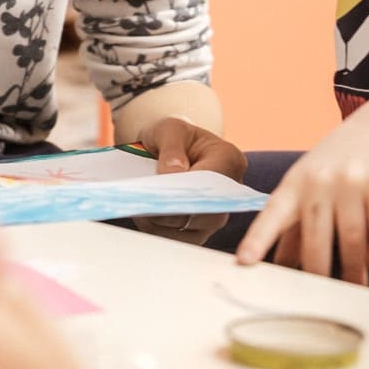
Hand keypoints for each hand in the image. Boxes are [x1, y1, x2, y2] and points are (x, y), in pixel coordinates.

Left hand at [132, 115, 247, 244]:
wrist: (165, 150)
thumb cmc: (171, 136)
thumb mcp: (169, 129)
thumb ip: (172, 147)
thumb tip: (173, 174)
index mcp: (229, 160)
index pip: (215, 182)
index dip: (190, 191)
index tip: (163, 191)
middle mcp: (228, 193)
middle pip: (207, 215)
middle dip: (173, 212)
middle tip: (145, 206)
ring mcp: (214, 215)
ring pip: (191, 232)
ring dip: (162, 224)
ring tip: (139, 209)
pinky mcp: (198, 231)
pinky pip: (179, 240)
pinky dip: (158, 231)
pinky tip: (142, 216)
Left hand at [236, 110, 368, 282]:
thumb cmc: (336, 164)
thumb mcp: (307, 186)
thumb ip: (294, 225)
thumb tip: (281, 264)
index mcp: (295, 185)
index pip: (272, 215)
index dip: (257, 239)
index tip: (244, 261)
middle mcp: (319, 182)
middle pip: (314, 236)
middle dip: (318, 270)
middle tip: (322, 295)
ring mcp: (350, 181)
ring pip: (350, 236)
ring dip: (353, 267)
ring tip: (356, 284)